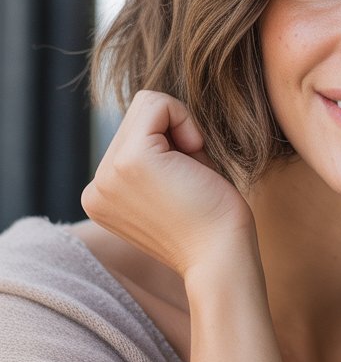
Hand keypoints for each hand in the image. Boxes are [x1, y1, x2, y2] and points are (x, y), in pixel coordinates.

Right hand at [81, 89, 256, 280]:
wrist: (222, 258)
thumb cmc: (211, 222)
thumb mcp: (168, 184)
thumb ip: (154, 154)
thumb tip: (156, 109)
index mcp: (101, 197)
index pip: (129, 136)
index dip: (170, 147)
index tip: (186, 183)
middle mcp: (96, 187)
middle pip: (136, 119)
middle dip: (174, 139)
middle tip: (191, 180)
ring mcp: (108, 175)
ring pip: (146, 106)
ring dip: (180, 132)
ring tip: (190, 176)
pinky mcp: (131, 160)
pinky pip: (157, 103)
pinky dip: (184, 120)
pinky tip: (195, 159)